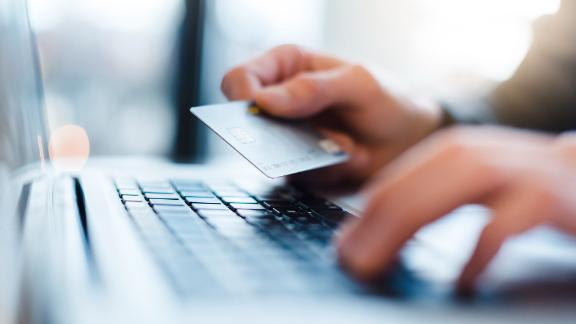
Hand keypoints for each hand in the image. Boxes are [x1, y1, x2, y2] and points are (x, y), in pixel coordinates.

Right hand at [221, 45, 441, 186]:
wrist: (411, 138)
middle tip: (311, 138)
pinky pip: (296, 175)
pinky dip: (325, 170)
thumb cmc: (387, 98)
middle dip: (277, 136)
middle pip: (245, 122)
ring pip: (270, 155)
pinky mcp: (299, 165)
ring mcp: (288, 136)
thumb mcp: (358, 84)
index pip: (240, 79)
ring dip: (311, 155)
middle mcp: (280, 102)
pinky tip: (351, 156)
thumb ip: (313, 88)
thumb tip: (264, 101)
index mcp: (286, 67)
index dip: (242, 97)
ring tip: (347, 145)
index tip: (261, 113)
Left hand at [336, 127, 575, 289]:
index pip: (392, 183)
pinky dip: (478, 251)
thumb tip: (371, 236)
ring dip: (403, 231)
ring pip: (444, 196)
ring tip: (379, 265)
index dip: (362, 219)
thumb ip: (427, 201)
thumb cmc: (522, 189)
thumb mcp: (468, 188)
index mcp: (450, 153)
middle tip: (352, 263)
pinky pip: (504, 223)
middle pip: (409, 189)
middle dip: (372, 229)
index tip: (343, 249)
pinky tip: (462, 280)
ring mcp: (510, 170)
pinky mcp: (545, 194)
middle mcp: (474, 153)